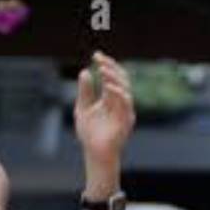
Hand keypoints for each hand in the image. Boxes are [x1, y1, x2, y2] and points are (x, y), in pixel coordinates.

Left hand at [74, 52, 134, 182]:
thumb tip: (85, 72)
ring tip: (102, 69)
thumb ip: (85, 92)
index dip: (106, 64)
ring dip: (114, 77)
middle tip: (99, 59)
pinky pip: (125, 101)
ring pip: (124, 87)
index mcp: (111, 98)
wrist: (94, 154)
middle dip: (110, 66)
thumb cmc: (89, 134)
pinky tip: (107, 85)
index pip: (112, 76)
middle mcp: (120, 102)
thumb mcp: (83, 109)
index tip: (96, 55)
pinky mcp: (126, 120)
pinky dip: (117, 92)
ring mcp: (125, 111)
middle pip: (120, 78)